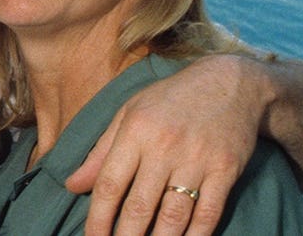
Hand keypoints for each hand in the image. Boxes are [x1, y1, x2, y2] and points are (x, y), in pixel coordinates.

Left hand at [65, 54, 269, 235]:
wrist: (230, 82)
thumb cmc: (171, 99)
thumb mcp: (130, 113)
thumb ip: (101, 151)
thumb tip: (73, 185)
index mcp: (136, 130)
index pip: (110, 184)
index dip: (98, 219)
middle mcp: (165, 146)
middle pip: (139, 206)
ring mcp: (197, 159)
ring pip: (173, 216)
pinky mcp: (225, 170)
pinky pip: (208, 213)